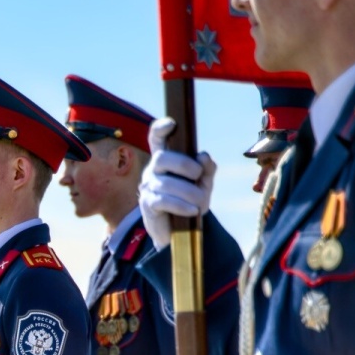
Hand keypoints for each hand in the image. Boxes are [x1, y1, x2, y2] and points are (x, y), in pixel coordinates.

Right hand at [139, 116, 217, 250]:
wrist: (178, 230)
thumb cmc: (189, 201)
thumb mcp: (203, 183)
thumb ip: (206, 169)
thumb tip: (203, 156)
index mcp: (166, 159)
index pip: (157, 138)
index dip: (161, 128)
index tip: (171, 124)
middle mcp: (153, 169)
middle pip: (162, 158)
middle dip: (184, 165)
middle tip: (197, 176)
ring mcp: (148, 186)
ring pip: (166, 183)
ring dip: (189, 193)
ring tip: (200, 204)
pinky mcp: (148, 204)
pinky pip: (164, 201)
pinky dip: (182, 205)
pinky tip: (192, 211)